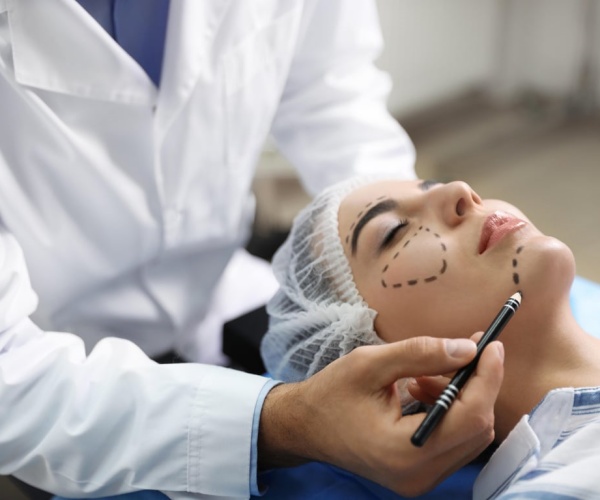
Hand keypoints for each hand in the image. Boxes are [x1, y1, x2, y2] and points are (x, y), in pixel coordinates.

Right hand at [258, 336, 503, 496]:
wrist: (304, 426)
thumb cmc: (331, 393)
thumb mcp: (370, 363)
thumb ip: (421, 353)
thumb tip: (468, 348)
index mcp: (403, 450)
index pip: (469, 416)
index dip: (486, 378)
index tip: (491, 344)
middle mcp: (417, 475)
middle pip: (477, 428)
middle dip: (476, 385)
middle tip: (463, 351)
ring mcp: (419, 480)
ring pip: (470, 436)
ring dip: (461, 397)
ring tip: (425, 374)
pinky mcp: (418, 475)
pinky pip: (453, 442)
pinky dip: (450, 411)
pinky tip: (421, 391)